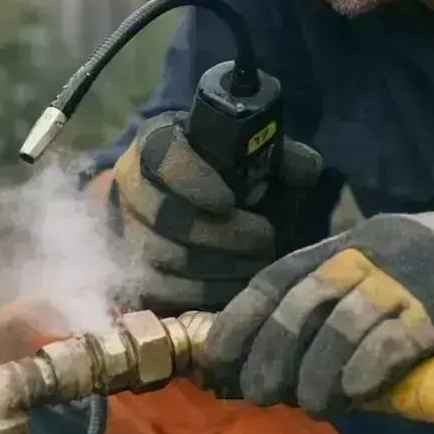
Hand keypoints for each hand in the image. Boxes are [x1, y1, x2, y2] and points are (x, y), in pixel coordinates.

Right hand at [112, 111, 322, 310]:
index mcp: (158, 141)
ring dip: (218, 266)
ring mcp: (126, 231)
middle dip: (222, 234)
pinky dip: (204, 292)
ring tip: (258, 263)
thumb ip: (280, 156)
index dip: (194, 180)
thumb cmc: (225, 173)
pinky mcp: (131, 272)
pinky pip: (162, 291)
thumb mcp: (251, 152)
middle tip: (265, 239)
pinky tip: (237, 287)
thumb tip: (306, 169)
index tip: (229, 201)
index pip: (163, 155)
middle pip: (166, 216)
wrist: (182, 204)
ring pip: (165, 257)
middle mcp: (131, 185)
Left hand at [202, 211, 433, 416]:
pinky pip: (393, 341)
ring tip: (308, 404)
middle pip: (301, 299)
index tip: (218, 357)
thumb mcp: (394, 265)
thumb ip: (349, 294)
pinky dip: (365, 370)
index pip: (281, 274)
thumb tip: (290, 348)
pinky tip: (353, 394)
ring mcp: (410, 277)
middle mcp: (374, 251)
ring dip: (314, 370)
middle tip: (256, 392)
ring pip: (340, 323)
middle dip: (269, 349)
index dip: (244, 316)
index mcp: (355, 240)